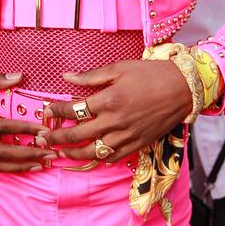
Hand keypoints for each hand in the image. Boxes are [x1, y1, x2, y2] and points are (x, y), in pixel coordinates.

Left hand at [42, 59, 192, 162]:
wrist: (182, 88)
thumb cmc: (151, 74)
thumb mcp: (119, 68)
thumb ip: (91, 76)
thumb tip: (66, 77)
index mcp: (109, 99)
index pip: (74, 109)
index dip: (57, 110)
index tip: (46, 110)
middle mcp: (115, 121)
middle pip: (77, 135)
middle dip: (56, 137)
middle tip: (42, 137)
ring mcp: (126, 136)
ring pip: (92, 152)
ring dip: (72, 153)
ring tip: (59, 151)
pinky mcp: (137, 145)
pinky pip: (113, 157)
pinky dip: (98, 158)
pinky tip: (89, 155)